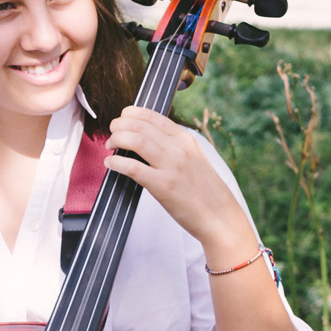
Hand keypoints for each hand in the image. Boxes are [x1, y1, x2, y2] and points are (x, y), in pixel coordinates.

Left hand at [102, 107, 249, 253]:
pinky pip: (133, 168)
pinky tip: (111, 163)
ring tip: (110, 145)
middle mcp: (179, 149)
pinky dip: (117, 162)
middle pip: (141, 125)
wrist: (220, 216)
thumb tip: (148, 140)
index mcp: (186, 140)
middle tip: (112, 132)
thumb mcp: (195, 160)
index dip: (132, 113)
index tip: (122, 118)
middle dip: (120, 125)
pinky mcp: (163, 186)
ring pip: (136, 140)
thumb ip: (175, 148)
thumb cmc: (206, 191)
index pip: (154, 116)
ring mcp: (171, 166)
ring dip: (117, 139)